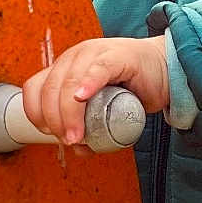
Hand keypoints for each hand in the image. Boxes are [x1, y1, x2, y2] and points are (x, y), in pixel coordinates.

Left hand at [21, 35, 168, 147]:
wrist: (165, 70)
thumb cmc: (134, 87)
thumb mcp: (102, 108)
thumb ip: (88, 127)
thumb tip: (77, 149)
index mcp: (66, 67)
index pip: (35, 88)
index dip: (35, 113)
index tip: (48, 132)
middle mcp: (76, 57)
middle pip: (51, 89)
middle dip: (55, 120)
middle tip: (68, 139)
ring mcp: (95, 53)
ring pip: (69, 83)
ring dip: (69, 113)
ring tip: (78, 135)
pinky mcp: (118, 57)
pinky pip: (98, 69)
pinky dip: (87, 83)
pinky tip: (82, 96)